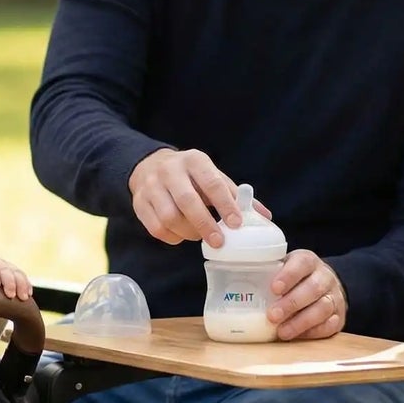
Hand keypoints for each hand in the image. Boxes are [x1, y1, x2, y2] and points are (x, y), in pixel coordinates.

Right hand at [128, 147, 269, 247]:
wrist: (149, 166)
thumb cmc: (190, 176)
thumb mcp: (213, 177)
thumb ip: (235, 196)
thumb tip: (264, 217)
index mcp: (194, 160)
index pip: (212, 183)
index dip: (225, 205)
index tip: (236, 224)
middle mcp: (170, 170)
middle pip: (187, 201)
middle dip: (204, 224)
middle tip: (219, 242)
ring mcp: (151, 186)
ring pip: (169, 217)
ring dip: (188, 232)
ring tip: (199, 236)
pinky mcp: (139, 203)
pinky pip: (156, 228)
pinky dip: (173, 238)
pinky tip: (182, 235)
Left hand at [268, 250, 345, 340]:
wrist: (325, 286)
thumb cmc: (295, 280)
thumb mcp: (283, 269)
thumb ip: (268, 274)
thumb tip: (236, 286)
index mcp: (308, 262)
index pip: (301, 264)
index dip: (288, 276)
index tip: (274, 288)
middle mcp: (325, 277)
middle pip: (313, 288)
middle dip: (292, 303)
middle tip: (272, 315)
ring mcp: (334, 296)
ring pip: (323, 308)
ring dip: (301, 322)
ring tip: (282, 332)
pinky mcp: (340, 316)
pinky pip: (331, 325)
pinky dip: (314, 332)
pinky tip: (299, 336)